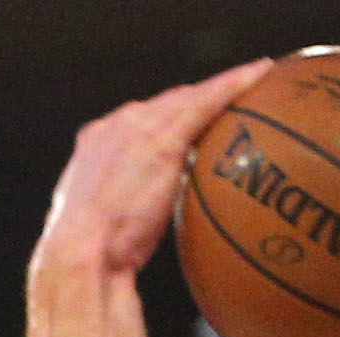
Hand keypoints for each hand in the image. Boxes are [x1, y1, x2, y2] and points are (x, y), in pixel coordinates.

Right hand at [35, 62, 271, 281]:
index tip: (189, 125)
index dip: (167, 119)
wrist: (79, 255)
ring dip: (227, 85)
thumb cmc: (90, 258)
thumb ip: (119, 215)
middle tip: (234, 95)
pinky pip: (208, 102)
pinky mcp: (164, 139)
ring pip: (193, 97)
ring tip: (258, 76)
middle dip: (199, 99)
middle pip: (170, 104)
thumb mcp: (99, 227)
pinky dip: (235, 85)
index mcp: (97, 143)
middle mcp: (118, 125)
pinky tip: (260, 75)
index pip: (141, 120)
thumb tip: (132, 236)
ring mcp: (140, 128)